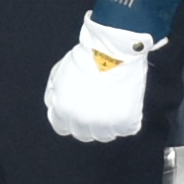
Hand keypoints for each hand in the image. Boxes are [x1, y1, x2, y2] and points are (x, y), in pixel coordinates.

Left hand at [39, 21, 161, 143]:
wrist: (114, 48)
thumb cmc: (87, 55)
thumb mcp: (59, 72)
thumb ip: (54, 93)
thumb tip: (54, 107)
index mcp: (62, 110)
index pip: (62, 128)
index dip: (70, 119)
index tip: (81, 110)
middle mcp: (81, 120)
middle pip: (84, 134)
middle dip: (90, 122)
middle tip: (100, 105)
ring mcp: (104, 123)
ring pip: (106, 135)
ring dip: (110, 123)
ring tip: (115, 102)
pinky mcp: (125, 120)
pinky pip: (128, 129)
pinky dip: (129, 119)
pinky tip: (127, 102)